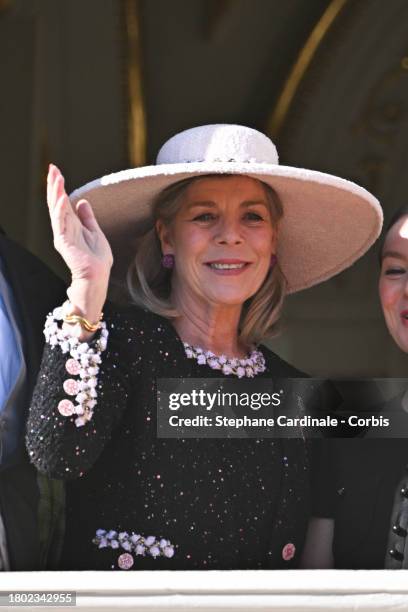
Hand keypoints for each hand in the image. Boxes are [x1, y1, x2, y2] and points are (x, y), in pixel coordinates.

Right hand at [47, 164, 112, 282]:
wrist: (98, 275)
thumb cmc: (97, 258)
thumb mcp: (95, 231)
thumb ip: (87, 217)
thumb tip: (82, 201)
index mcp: (72, 224)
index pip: (62, 201)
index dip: (59, 186)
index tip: (56, 170)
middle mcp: (64, 227)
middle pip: (56, 202)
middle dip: (54, 184)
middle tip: (52, 167)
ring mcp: (62, 234)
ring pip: (56, 209)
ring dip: (55, 192)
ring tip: (56, 177)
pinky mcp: (63, 242)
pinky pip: (59, 223)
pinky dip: (60, 210)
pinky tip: (61, 198)